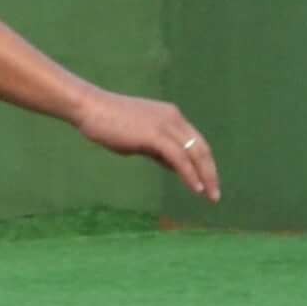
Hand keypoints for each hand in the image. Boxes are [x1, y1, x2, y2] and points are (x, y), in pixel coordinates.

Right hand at [75, 87, 218, 201]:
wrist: (90, 109)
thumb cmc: (109, 123)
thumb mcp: (140, 138)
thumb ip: (159, 150)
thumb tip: (176, 166)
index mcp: (172, 116)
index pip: (196, 142)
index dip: (205, 164)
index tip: (209, 183)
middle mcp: (174, 118)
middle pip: (202, 148)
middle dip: (211, 173)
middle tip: (216, 194)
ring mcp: (165, 125)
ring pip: (194, 153)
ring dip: (205, 177)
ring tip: (210, 196)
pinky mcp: (154, 134)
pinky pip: (179, 157)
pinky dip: (189, 174)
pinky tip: (195, 188)